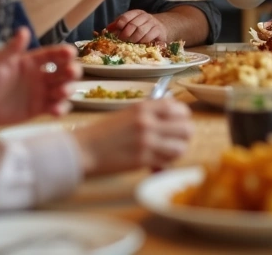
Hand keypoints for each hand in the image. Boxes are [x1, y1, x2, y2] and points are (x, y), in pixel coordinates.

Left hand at [0, 28, 81, 133]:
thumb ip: (13, 49)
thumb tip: (24, 30)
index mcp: (32, 62)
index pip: (52, 55)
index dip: (63, 52)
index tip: (70, 52)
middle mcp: (42, 76)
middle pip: (64, 71)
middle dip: (72, 70)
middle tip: (71, 72)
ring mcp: (43, 93)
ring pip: (64, 89)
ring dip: (68, 89)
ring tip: (62, 92)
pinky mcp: (41, 109)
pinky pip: (55, 108)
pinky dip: (60, 109)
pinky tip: (56, 110)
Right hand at [72, 99, 193, 174]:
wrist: (84, 149)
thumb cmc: (104, 132)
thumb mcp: (128, 114)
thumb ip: (151, 114)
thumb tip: (173, 118)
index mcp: (144, 108)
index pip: (179, 108)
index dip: (182, 117)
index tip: (177, 123)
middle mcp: (148, 122)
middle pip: (186, 128)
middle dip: (184, 136)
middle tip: (175, 140)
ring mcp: (147, 142)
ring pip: (181, 147)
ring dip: (176, 151)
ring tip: (165, 152)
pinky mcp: (143, 159)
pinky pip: (167, 161)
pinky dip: (166, 163)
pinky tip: (157, 162)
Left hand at [106, 10, 167, 44]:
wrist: (161, 27)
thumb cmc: (142, 27)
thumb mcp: (131, 23)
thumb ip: (119, 25)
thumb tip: (107, 29)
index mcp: (136, 13)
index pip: (125, 17)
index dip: (119, 25)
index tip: (116, 33)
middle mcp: (145, 16)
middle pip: (133, 25)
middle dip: (126, 34)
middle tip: (122, 40)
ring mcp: (153, 23)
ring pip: (141, 31)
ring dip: (134, 39)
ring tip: (131, 43)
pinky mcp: (158, 31)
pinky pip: (149, 36)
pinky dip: (143, 41)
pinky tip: (140, 44)